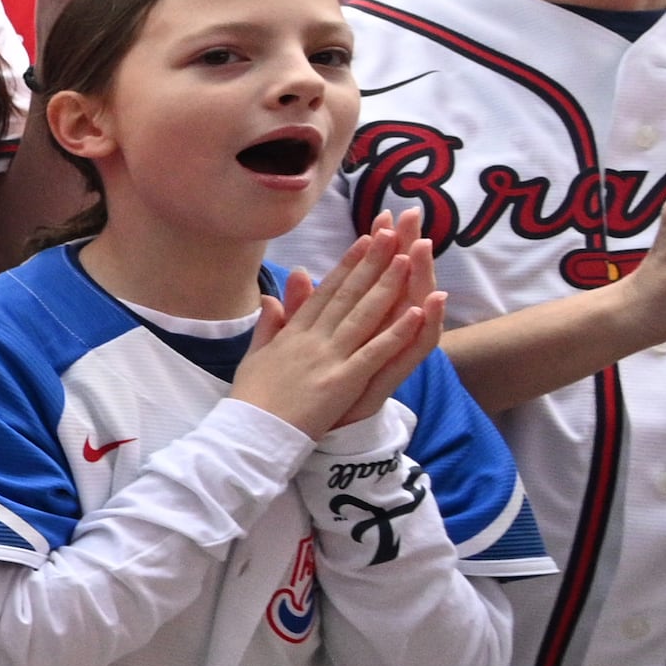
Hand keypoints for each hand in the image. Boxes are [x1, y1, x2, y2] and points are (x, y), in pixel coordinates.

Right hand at [233, 219, 439, 438]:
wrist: (249, 433)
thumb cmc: (251, 398)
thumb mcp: (255, 355)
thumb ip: (269, 325)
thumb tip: (271, 299)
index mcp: (293, 333)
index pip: (326, 292)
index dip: (349, 264)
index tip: (366, 240)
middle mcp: (312, 339)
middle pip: (348, 295)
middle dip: (372, 262)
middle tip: (393, 233)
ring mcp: (328, 358)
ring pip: (363, 315)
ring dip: (388, 285)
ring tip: (407, 258)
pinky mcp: (342, 381)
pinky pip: (374, 352)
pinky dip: (396, 332)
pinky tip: (417, 312)